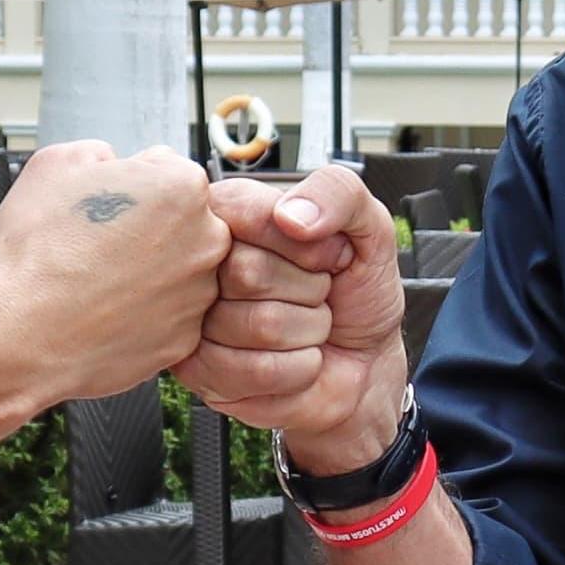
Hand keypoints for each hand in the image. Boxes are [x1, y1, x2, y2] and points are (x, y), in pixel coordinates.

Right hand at [0, 140, 225, 403]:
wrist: (22, 332)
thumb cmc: (37, 251)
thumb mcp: (57, 163)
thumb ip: (101, 153)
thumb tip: (111, 165)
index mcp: (182, 187)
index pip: (169, 173)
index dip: (132, 187)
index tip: (109, 205)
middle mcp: (204, 241)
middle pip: (183, 224)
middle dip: (149, 230)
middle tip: (102, 245)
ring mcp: (199, 295)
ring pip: (179, 274)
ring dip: (149, 274)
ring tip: (100, 282)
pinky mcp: (184, 340)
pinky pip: (169, 318)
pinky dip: (145, 315)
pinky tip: (107, 312)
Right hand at [176, 165, 407, 474]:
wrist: (367, 361)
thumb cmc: (356, 291)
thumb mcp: (368, 227)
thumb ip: (338, 192)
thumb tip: (290, 215)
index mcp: (232, 216)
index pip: (243, 211)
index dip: (301, 242)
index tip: (327, 255)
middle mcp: (205, 266)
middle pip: (246, 271)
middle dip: (308, 289)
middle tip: (317, 293)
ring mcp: (196, 321)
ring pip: (259, 325)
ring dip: (308, 331)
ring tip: (308, 326)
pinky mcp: (203, 373)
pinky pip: (258, 371)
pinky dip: (300, 368)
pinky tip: (297, 358)